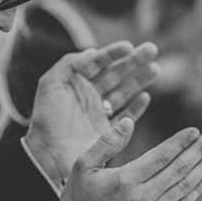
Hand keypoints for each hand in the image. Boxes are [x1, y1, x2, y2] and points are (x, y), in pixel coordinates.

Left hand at [24, 42, 158, 184]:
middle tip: (152, 49)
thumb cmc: (47, 120)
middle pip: (116, 74)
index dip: (113, 53)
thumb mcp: (50, 85)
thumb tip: (92, 52)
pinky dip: (137, 107)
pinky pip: (127, 116)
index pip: (98, 63)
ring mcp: (100, 114)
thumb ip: (68, 64)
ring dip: (140, 80)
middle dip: (134, 62)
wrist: (49, 154)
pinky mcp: (108, 133)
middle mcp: (90, 96)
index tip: (129, 46)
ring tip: (155, 68)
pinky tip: (145, 97)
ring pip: (124, 92)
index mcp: (76, 83)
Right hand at [51, 119, 201, 200]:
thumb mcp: (82, 165)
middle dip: (199, 151)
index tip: (196, 130)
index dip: (181, 142)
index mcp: (125, 180)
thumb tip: (129, 122)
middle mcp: (141, 198)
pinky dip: (196, 189)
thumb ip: (106, 142)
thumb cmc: (78, 198)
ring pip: (184, 187)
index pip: (161, 156)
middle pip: (179, 170)